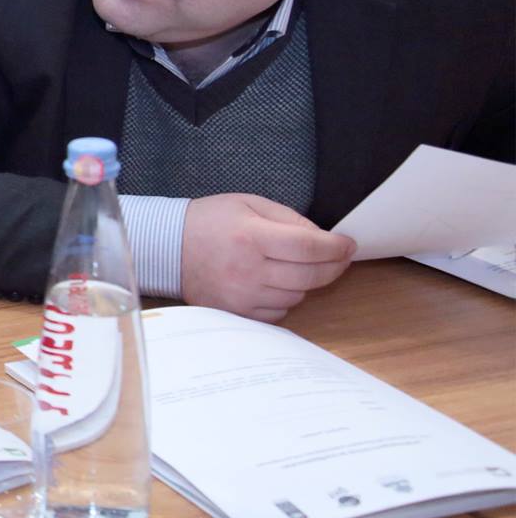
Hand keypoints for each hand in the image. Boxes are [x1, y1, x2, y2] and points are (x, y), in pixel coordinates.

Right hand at [181, 194, 353, 321]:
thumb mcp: (248, 204)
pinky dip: (284, 299)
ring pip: (297, 296)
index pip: (309, 246)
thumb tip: (323, 239)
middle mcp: (248, 269)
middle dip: (332, 266)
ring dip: (305, 282)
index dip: (336, 247)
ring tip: (295, 267)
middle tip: (338, 257)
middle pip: (309, 275)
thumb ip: (288, 218)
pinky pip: (278, 313)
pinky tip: (275, 284)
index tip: (349, 244)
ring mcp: (241, 296)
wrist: (167, 247)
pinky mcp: (236, 313)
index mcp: (251, 237)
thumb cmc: (209, 221)